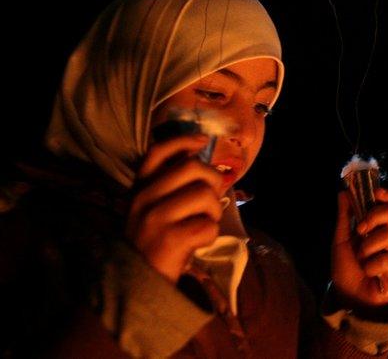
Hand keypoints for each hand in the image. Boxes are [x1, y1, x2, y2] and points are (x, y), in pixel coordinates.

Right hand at [125, 135, 223, 282]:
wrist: (135, 285)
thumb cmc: (154, 242)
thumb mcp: (154, 209)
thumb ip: (172, 185)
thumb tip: (200, 156)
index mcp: (140, 189)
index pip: (157, 153)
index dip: (182, 141)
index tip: (202, 141)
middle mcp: (144, 198)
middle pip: (192, 167)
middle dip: (213, 181)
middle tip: (211, 200)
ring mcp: (156, 218)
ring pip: (205, 195)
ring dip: (213, 212)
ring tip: (203, 224)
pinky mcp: (170, 239)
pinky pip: (208, 226)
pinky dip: (211, 235)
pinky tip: (198, 243)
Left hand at [331, 188, 387, 311]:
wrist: (348, 297)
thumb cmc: (346, 269)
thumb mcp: (341, 241)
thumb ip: (345, 217)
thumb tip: (343, 193)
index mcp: (378, 228)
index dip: (386, 196)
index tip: (376, 192)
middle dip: (375, 216)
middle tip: (361, 229)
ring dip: (367, 247)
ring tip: (361, 260)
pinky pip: (387, 258)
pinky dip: (372, 266)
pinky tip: (369, 273)